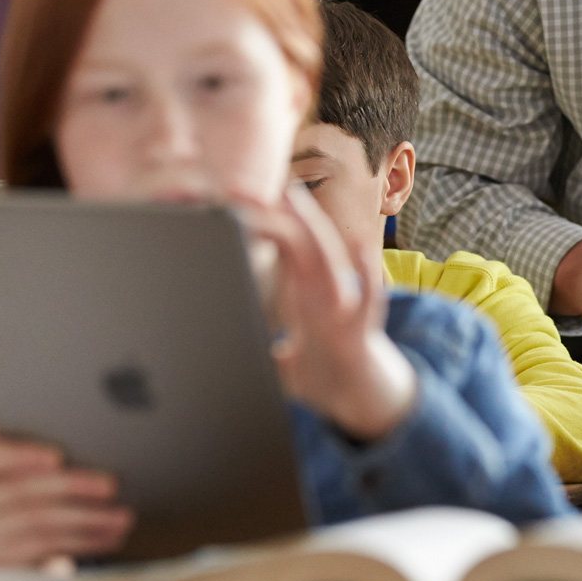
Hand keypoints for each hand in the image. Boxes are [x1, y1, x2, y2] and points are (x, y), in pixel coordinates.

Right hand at [0, 419, 133, 567]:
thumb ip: (10, 436)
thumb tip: (6, 423)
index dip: (24, 456)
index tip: (57, 457)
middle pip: (25, 494)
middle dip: (73, 488)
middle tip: (111, 486)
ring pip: (41, 527)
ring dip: (87, 522)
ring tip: (121, 516)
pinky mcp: (2, 562)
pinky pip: (47, 551)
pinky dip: (83, 543)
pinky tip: (109, 536)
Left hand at [242, 185, 416, 442]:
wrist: (362, 397)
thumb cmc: (319, 372)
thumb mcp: (279, 357)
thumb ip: (256, 349)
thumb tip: (211, 356)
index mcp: (304, 293)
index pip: (284, 247)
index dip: (262, 224)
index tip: (235, 201)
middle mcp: (324, 292)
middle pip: (303, 243)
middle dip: (284, 213)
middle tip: (258, 183)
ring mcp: (345, 306)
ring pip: (329, 260)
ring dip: (312, 228)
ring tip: (294, 199)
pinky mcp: (363, 328)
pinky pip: (370, 297)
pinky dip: (367, 274)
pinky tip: (362, 249)